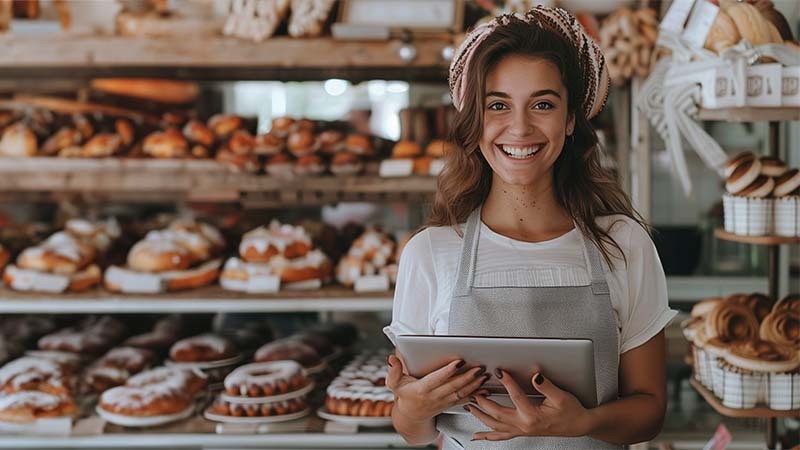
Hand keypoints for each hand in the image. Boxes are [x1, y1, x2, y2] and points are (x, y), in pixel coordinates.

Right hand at [386, 353, 489, 422]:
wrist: (411, 416)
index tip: (458, 362)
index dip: (448, 371)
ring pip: (461, 393)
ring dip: (474, 384)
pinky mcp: (450, 404)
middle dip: (467, 376)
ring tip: (484, 375)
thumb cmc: (405, 395)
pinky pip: (464, 399)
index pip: (437, 379)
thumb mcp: (395, 384)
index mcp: (422, 389)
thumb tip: (392, 359)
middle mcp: (434, 396)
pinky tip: (484, 388)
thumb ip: (393, 371)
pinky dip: (476, 394)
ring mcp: (444, 401)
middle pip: (453, 386)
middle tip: (478, 367)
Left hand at [465, 370, 592, 440]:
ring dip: (480, 416)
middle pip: (497, 413)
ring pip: (495, 426)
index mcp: (532, 415)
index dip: (506, 382)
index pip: (515, 396)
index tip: (498, 371)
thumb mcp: (561, 396)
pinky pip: (500, 436)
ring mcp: (521, 430)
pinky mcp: (521, 431)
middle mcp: (524, 425)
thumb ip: (546, 386)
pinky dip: (488, 436)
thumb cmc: (570, 411)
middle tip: (475, 389)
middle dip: (483, 401)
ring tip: (469, 406)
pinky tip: (478, 436)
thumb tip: (535, 376)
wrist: (578, 425)